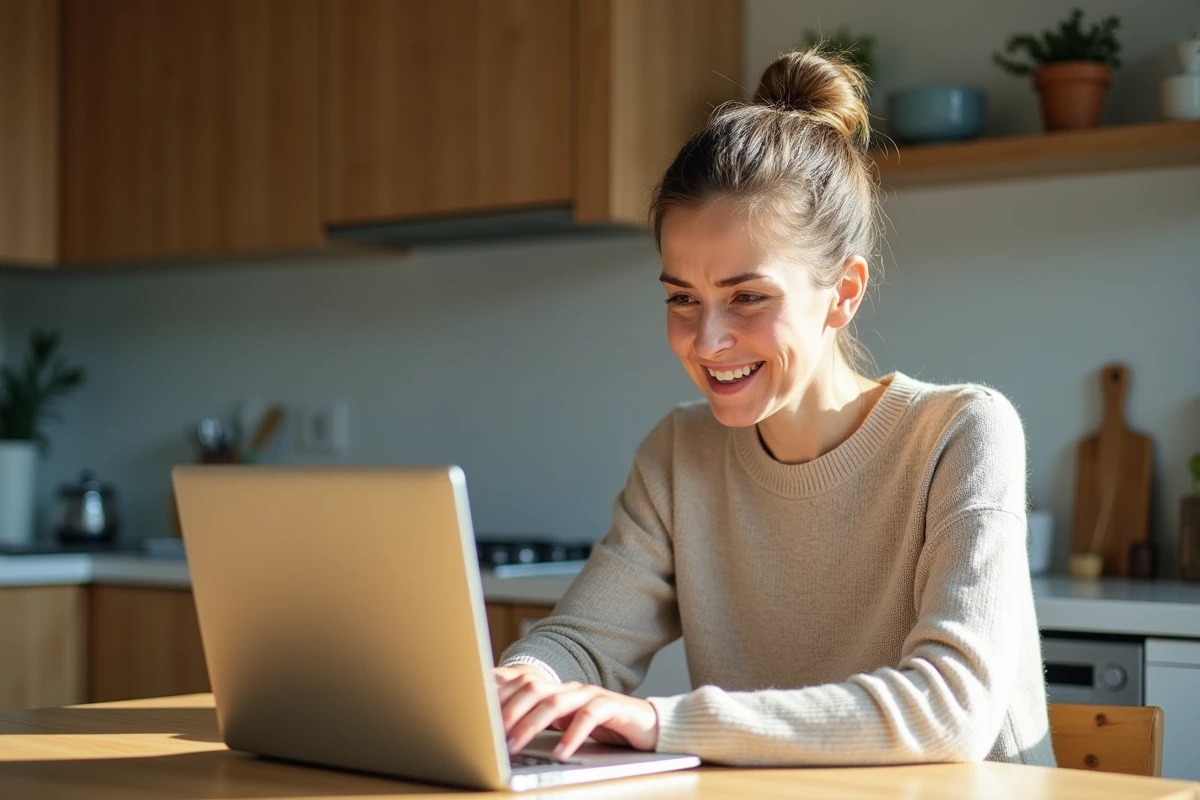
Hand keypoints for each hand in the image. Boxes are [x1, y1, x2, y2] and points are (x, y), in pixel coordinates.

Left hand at [495, 668, 658, 758]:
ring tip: (516, 745)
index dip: (500, 699)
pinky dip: (572, 734)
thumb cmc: (604, 729)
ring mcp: (590, 694)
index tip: (478, 718)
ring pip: (555, 701)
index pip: (522, 687)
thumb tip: (503, 733)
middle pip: (534, 690)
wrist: (648, 727)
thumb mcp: (566, 726)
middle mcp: (570, 688)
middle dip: (509, 712)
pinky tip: (561, 751)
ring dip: (532, 724)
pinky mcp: (612, 706)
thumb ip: (540, 722)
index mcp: (556, 691)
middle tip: (493, 735)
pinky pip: (589, 716)